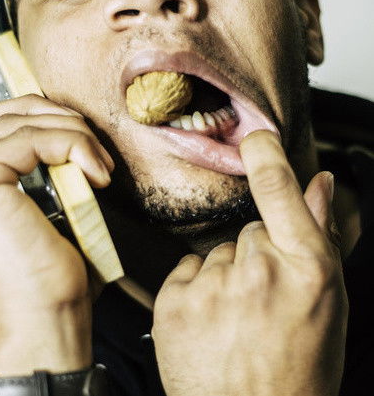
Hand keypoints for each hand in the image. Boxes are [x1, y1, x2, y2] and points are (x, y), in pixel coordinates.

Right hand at [0, 95, 113, 373]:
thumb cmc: (43, 281)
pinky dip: (70, 144)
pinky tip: (94, 170)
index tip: (74, 133)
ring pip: (16, 123)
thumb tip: (62, 136)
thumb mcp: (38, 211)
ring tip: (99, 162)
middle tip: (89, 139)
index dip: (32, 116)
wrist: (43, 325)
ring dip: (70, 132)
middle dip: (50, 115)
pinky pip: (29, 139)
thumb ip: (35, 171)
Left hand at [152, 130, 347, 395]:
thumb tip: (321, 181)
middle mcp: (259, 270)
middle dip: (256, 256)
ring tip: (239, 322)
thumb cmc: (299, 367)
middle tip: (265, 303)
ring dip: (225, 278)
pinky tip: (212, 326)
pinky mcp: (175, 303)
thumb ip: (321, 233)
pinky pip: (188, 271)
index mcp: (306, 267)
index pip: (278, 189)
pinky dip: (197, 292)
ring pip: (217, 254)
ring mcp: (214, 287)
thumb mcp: (328, 301)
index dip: (265, 154)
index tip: (256, 136)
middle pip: (249, 231)